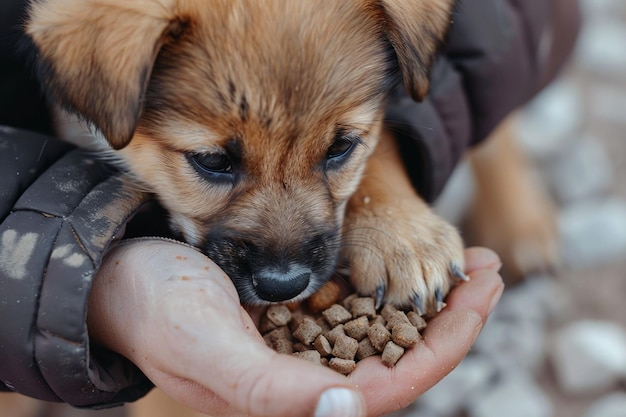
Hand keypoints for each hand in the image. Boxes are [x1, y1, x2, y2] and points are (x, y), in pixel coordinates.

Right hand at [88, 240, 502, 416]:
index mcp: (293, 399)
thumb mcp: (206, 345)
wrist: (121, 275)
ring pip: (385, 331)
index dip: (444, 346)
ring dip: (429, 297)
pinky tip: (410, 261)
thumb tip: (349, 406)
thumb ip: (271, 388)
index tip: (481, 296)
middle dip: (453, 316)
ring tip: (468, 260)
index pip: (391, 385)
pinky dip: (391, 283)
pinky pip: (357, 306)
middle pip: (401, 358)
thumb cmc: (156, 309)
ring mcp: (303, 344)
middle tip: (489, 268)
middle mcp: (307, 378)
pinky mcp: (294, 315)